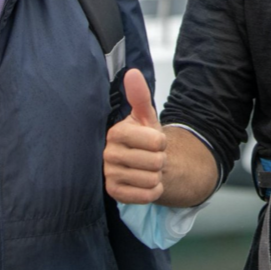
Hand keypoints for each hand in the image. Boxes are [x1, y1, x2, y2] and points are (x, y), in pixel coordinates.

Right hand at [104, 69, 167, 203]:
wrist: (142, 163)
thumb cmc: (143, 138)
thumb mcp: (146, 116)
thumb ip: (140, 96)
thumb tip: (132, 73)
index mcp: (117, 133)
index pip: (156, 141)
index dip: (161, 142)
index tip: (153, 141)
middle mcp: (108, 154)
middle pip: (155, 162)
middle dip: (160, 160)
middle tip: (151, 157)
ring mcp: (109, 174)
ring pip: (151, 179)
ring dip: (156, 176)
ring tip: (147, 169)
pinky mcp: (113, 193)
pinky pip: (146, 195)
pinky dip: (153, 191)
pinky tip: (144, 182)